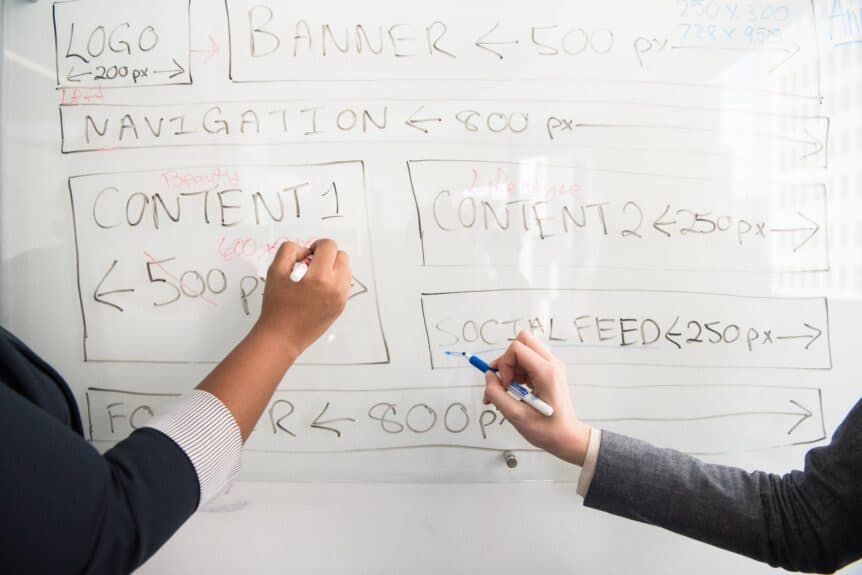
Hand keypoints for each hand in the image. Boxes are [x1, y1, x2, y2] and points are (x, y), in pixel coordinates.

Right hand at [253, 239, 350, 359]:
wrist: (282, 336)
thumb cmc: (277, 307)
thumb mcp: (275, 271)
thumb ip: (289, 251)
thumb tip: (305, 251)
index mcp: (320, 277)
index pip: (329, 246)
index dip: (316, 245)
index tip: (307, 255)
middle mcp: (335, 288)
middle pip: (342, 256)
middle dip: (327, 255)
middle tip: (311, 265)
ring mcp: (341, 298)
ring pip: (346, 270)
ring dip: (333, 267)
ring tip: (315, 277)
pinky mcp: (341, 307)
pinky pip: (344, 284)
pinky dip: (335, 281)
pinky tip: (318, 288)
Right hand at [483, 330, 591, 465]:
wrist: (566, 437)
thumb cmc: (547, 430)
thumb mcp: (515, 416)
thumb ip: (496, 394)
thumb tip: (488, 377)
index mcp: (547, 373)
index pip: (517, 348)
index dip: (504, 364)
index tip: (505, 385)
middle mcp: (551, 364)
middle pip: (522, 341)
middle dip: (507, 360)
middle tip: (505, 382)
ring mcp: (551, 366)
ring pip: (523, 350)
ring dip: (510, 368)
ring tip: (509, 391)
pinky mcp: (548, 371)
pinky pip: (526, 361)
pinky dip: (516, 373)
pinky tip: (516, 390)